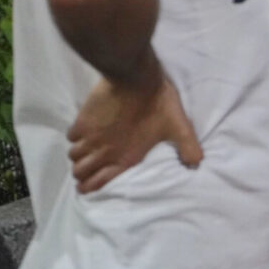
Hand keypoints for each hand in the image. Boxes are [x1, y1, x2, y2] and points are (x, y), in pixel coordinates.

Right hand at [67, 65, 202, 193]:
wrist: (136, 79)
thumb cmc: (159, 104)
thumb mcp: (179, 127)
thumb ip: (188, 147)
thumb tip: (197, 164)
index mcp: (126, 158)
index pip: (99, 182)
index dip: (90, 187)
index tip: (85, 188)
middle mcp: (104, 152)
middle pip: (80, 171)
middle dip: (81, 174)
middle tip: (84, 171)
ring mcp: (91, 137)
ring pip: (73, 156)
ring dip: (78, 156)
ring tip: (84, 153)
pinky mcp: (82, 121)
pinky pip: (71, 137)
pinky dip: (75, 138)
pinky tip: (82, 134)